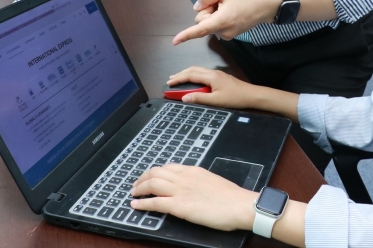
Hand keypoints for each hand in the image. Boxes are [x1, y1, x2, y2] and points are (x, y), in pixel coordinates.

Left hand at [130, 164, 256, 230]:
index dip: (155, 172)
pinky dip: (142, 203)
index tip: (149, 176)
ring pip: (152, 183)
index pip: (168, 167)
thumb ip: (199, 181)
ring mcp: (180, 191)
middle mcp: (184, 177)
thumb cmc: (231, 197)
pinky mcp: (179, 206)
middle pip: (156, 172)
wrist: (239, 205)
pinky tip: (135, 205)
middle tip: (136, 185)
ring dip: (139, 188)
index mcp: (193, 170)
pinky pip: (155, 202)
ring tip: (133, 193)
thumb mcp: (212, 181)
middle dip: (143, 178)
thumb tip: (193, 187)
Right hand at [167, 66, 257, 108]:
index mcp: (211, 77)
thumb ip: (199, 98)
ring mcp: (217, 74)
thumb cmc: (235, 98)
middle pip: (193, 70)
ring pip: (198, 70)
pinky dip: (194, 76)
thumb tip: (184, 98)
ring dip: (187, 74)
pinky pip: (203, 74)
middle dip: (180, 74)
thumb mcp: (216, 101)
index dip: (178, 78)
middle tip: (170, 80)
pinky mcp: (220, 78)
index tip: (169, 83)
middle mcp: (213, 73)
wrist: (251, 95)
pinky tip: (193, 82)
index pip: (190, 74)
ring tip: (178, 79)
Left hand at [173, 0, 281, 43]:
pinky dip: (220, 17)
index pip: (200, 29)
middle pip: (202, 22)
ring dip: (214, 13)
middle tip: (221, 0)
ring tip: (230, 5)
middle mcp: (223, 31)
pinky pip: (217, 25)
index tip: (175, 42)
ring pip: (210, 23)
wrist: (267, 5)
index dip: (186, 35)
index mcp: (222, 21)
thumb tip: (197, 7)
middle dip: (207, 10)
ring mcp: (228, 34)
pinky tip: (232, 10)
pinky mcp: (231, 34)